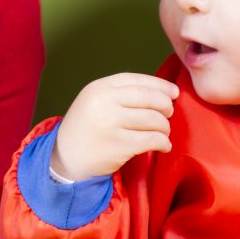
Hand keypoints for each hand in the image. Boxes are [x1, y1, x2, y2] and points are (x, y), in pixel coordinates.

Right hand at [50, 73, 179, 180]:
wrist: (65, 158)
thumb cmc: (86, 128)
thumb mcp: (94, 101)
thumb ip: (120, 94)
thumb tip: (163, 93)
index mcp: (99, 87)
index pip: (137, 80)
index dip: (160, 85)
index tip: (174, 92)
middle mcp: (104, 102)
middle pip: (149, 98)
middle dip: (165, 106)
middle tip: (168, 114)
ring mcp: (111, 123)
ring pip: (154, 119)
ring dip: (165, 127)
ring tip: (162, 132)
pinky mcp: (119, 145)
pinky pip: (153, 140)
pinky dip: (164, 143)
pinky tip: (163, 146)